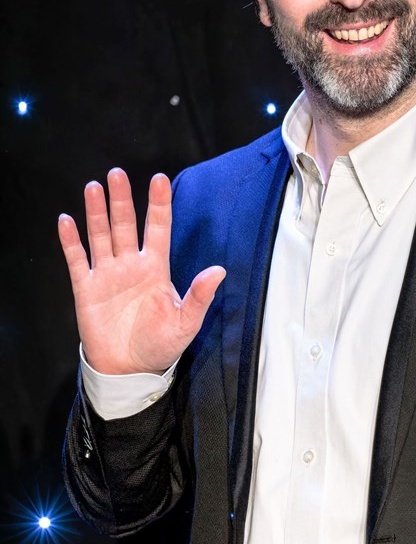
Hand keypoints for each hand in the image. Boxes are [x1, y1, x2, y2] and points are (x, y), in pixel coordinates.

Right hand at [58, 167, 225, 374]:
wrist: (129, 370)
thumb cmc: (160, 345)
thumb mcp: (186, 323)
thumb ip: (200, 296)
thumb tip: (219, 270)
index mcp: (156, 268)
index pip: (158, 228)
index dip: (158, 204)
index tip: (159, 179)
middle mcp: (131, 265)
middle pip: (126, 224)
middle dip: (122, 199)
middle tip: (117, 173)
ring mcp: (108, 274)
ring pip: (101, 235)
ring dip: (97, 212)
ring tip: (94, 187)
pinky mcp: (87, 288)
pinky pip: (78, 260)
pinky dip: (71, 241)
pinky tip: (67, 220)